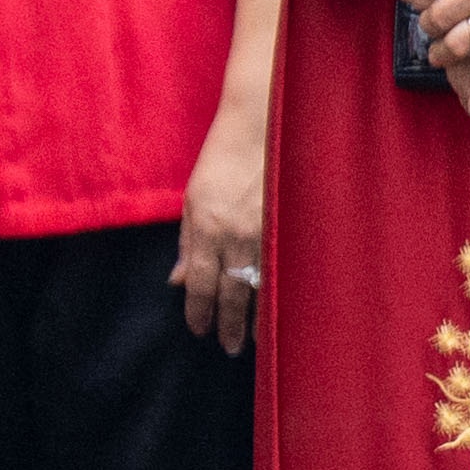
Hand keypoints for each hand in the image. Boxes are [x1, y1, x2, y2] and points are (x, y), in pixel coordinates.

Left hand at [176, 95, 267, 350]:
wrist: (262, 121)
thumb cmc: (222, 157)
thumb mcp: (194, 198)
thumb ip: (187, 241)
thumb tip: (177, 279)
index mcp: (206, 228)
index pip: (200, 284)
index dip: (199, 313)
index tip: (200, 332)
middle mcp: (235, 234)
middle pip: (231, 292)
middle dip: (230, 324)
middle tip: (231, 348)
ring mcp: (267, 227)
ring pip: (261, 283)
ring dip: (258, 312)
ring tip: (259, 336)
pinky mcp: (292, 218)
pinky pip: (284, 261)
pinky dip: (281, 284)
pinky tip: (284, 299)